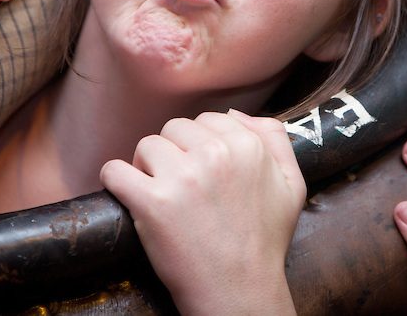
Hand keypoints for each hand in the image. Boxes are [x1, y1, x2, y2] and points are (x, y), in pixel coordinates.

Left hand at [101, 110, 304, 314]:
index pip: (208, 119)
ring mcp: (182, 177)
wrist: (240, 291)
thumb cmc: (264, 242)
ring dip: (146, 167)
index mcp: (248, 146)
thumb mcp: (292, 185)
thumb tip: (237, 115)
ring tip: (159, 194)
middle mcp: (216, 154)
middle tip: (180, 185)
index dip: (200, 144)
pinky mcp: (152, 202)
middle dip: (173, 152)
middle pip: (174, 128)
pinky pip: (115, 171)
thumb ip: (275, 139)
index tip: (200, 169)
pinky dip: (115, 180)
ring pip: (146, 145)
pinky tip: (127, 193)